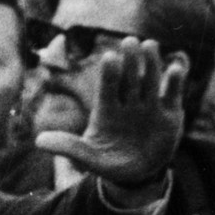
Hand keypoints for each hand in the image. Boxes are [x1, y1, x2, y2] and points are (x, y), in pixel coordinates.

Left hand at [34, 42, 185, 190]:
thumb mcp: (89, 158)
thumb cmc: (109, 162)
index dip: (109, 74)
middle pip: (129, 78)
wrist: (138, 174)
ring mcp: (149, 105)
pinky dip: (174, 82)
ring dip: (151, 63)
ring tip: (150, 45)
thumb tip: (39, 141)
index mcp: (107, 109)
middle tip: (129, 41)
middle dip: (130, 61)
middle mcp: (128, 102)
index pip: (107, 88)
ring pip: (149, 80)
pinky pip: (171, 94)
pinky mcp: (169, 112)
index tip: (109, 58)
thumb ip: (69, 147)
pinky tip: (175, 69)